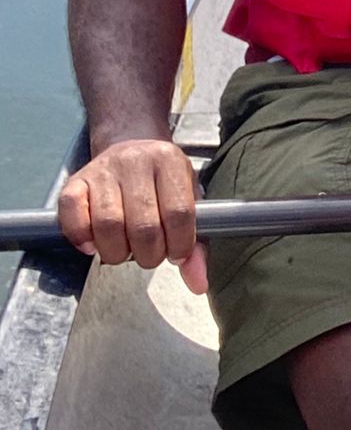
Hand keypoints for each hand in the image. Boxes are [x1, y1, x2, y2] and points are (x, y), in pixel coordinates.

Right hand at [58, 137, 207, 294]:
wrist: (130, 145)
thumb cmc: (162, 181)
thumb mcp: (189, 201)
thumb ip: (196, 245)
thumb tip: (198, 284)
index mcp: (170, 161)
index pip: (178, 214)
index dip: (178, 244)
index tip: (175, 254)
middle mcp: (136, 161)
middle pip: (143, 226)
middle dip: (148, 255)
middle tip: (149, 254)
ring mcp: (103, 170)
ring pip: (108, 225)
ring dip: (117, 252)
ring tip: (125, 250)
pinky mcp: (75, 180)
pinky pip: (72, 214)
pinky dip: (82, 237)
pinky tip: (94, 244)